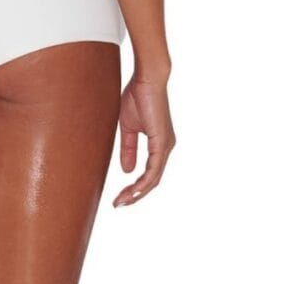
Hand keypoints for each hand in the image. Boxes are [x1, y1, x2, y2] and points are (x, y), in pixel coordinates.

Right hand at [114, 72, 174, 206]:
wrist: (147, 79)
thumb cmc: (138, 97)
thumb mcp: (128, 128)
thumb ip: (129, 148)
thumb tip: (127, 170)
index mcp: (159, 145)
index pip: (149, 174)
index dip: (134, 188)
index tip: (118, 196)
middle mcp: (166, 148)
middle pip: (152, 181)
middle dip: (134, 195)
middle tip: (117, 204)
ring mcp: (166, 146)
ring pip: (154, 179)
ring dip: (137, 193)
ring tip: (121, 202)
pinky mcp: (162, 142)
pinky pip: (154, 170)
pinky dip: (143, 183)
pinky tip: (132, 191)